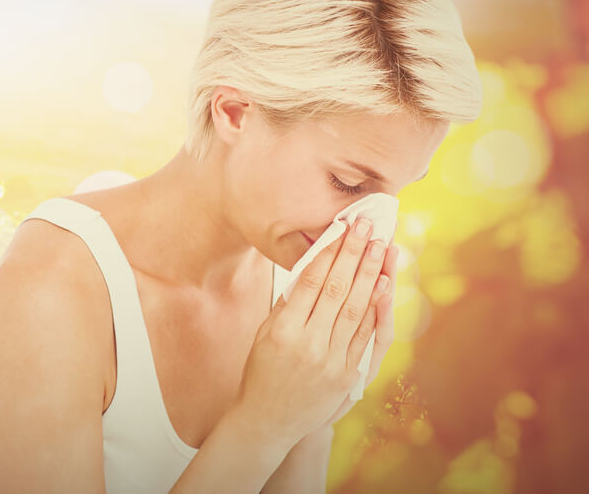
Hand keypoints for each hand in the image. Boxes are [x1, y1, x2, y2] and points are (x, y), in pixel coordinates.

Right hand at [233, 217, 391, 449]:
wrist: (268, 420)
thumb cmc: (261, 371)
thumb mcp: (263, 334)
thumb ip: (287, 305)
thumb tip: (310, 270)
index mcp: (283, 329)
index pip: (311, 280)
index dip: (328, 251)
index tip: (340, 228)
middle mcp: (309, 343)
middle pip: (337, 288)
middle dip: (354, 253)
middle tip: (367, 225)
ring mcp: (332, 360)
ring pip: (356, 308)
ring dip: (370, 273)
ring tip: (380, 246)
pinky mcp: (348, 374)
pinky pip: (366, 336)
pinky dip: (376, 308)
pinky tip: (383, 284)